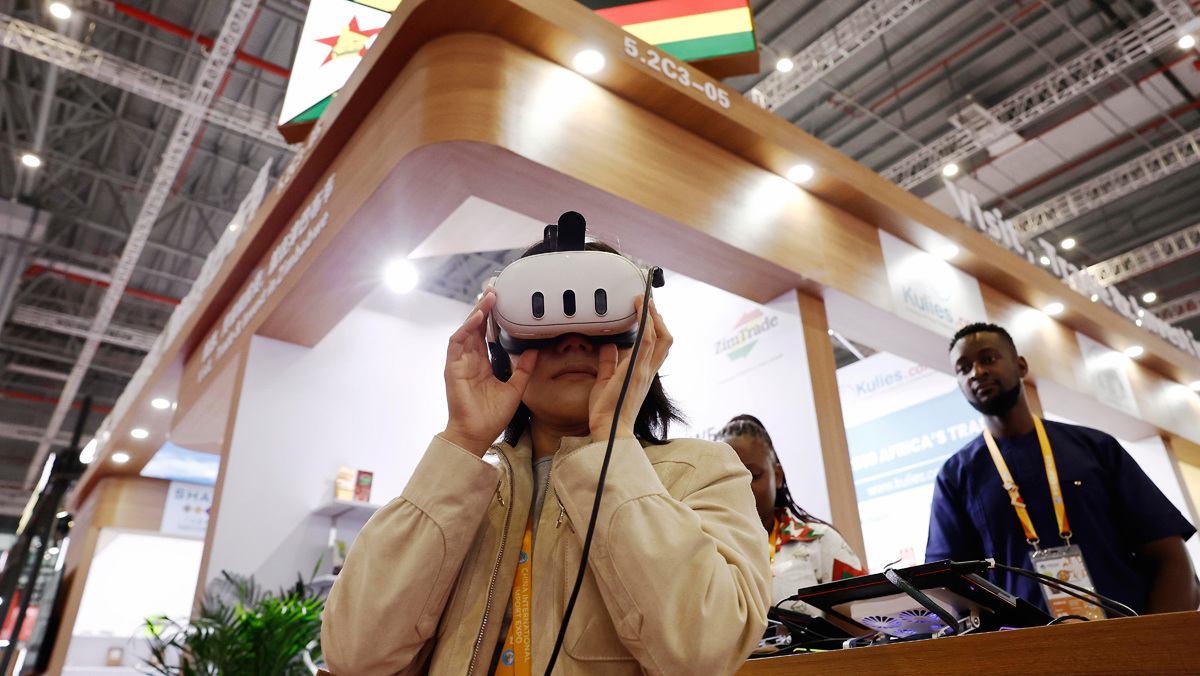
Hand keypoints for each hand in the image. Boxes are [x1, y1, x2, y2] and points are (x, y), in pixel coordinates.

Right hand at [440, 288, 537, 455]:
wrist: (477, 434)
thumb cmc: (492, 416)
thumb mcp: (515, 388)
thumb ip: (523, 369)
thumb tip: (535, 350)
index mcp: (483, 364)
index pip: (487, 334)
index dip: (493, 317)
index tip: (503, 301)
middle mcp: (470, 360)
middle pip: (476, 327)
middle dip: (485, 308)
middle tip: (496, 290)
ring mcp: (460, 362)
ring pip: (466, 329)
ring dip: (477, 312)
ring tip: (489, 298)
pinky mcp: (453, 367)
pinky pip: (457, 342)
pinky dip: (466, 327)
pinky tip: (478, 317)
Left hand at [589, 295, 671, 441]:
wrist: (609, 429)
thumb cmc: (608, 412)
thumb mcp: (606, 381)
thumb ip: (609, 363)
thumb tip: (608, 346)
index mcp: (643, 374)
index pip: (658, 348)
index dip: (657, 329)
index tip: (650, 314)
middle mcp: (648, 371)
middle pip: (665, 339)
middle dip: (659, 318)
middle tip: (650, 302)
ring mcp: (643, 370)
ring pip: (659, 336)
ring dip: (652, 314)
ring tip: (644, 299)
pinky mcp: (635, 369)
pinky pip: (646, 340)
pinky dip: (645, 321)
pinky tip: (640, 307)